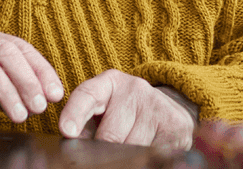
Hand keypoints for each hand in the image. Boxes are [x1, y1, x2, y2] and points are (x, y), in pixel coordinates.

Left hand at [59, 69, 196, 148]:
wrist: (169, 109)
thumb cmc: (125, 115)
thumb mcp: (102, 112)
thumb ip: (85, 126)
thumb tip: (73, 145)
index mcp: (109, 83)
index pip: (88, 95)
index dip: (76, 113)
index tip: (67, 130)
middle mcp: (134, 89)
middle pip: (109, 135)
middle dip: (103, 151)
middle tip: (102, 154)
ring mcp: (156, 106)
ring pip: (131, 149)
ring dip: (126, 158)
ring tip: (128, 152)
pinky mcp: (175, 126)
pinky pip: (153, 153)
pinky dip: (145, 159)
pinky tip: (144, 156)